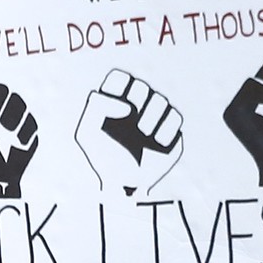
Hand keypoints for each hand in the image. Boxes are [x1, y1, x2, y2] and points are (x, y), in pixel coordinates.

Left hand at [74, 69, 184, 198]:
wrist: (123, 184)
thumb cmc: (103, 158)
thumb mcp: (87, 132)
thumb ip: (97, 107)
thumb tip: (127, 106)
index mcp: (113, 101)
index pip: (120, 77)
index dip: (120, 88)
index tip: (118, 109)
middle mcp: (135, 105)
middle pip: (142, 86)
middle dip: (138, 103)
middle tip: (131, 124)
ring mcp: (154, 116)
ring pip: (161, 100)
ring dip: (152, 118)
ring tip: (143, 136)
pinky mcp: (170, 130)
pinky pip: (175, 117)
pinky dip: (166, 130)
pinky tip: (156, 143)